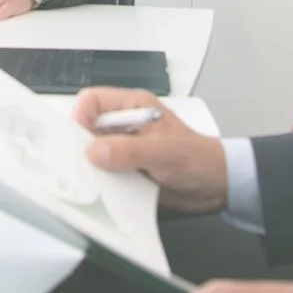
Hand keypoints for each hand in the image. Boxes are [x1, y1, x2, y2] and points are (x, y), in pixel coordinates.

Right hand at [73, 87, 226, 212]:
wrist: (215, 185)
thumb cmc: (198, 159)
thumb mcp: (163, 152)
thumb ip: (129, 150)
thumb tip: (95, 151)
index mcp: (134, 106)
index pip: (93, 101)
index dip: (80, 116)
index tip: (78, 139)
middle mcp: (124, 125)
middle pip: (87, 127)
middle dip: (81, 145)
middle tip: (78, 163)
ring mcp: (123, 148)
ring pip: (92, 153)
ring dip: (90, 167)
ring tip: (90, 180)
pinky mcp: (125, 170)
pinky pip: (103, 174)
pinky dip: (100, 182)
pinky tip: (103, 191)